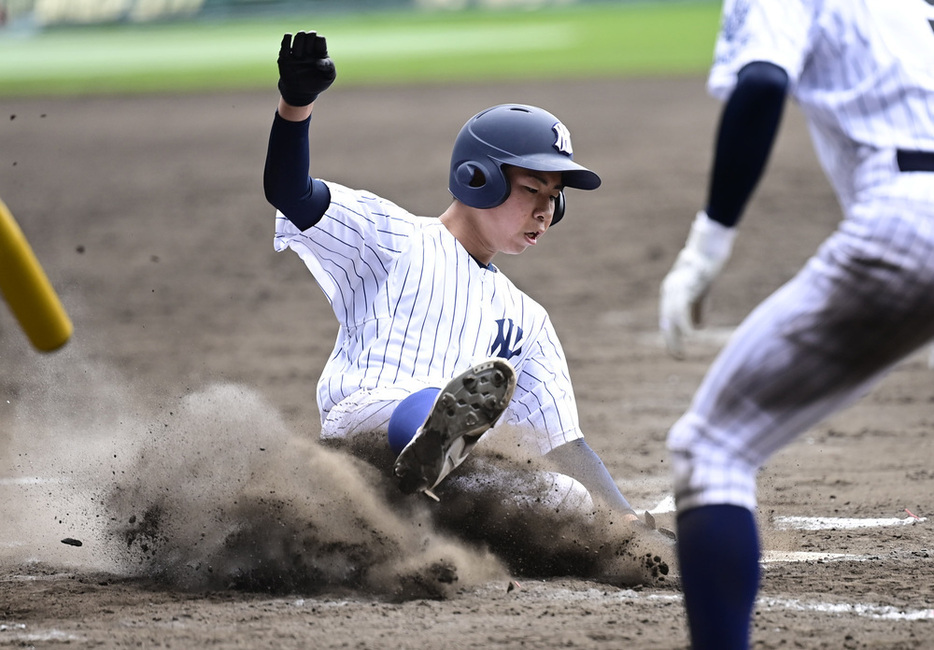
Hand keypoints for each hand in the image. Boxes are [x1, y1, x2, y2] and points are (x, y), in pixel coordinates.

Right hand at [277, 31, 335, 106]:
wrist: (302, 92)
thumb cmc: (317, 82)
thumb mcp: (328, 77)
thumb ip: (328, 67)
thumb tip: (319, 61)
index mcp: (320, 52)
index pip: (319, 39)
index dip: (319, 43)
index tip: (319, 53)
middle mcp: (309, 49)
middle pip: (309, 35)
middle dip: (309, 41)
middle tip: (308, 52)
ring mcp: (297, 51)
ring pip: (298, 36)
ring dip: (299, 43)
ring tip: (299, 56)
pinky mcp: (285, 57)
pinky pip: (285, 43)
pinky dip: (287, 40)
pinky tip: (290, 48)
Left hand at [659, 211, 735, 358]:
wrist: (710, 247)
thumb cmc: (705, 268)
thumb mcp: (701, 292)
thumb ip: (698, 309)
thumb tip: (698, 328)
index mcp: (671, 291)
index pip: (667, 318)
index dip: (670, 334)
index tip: (675, 350)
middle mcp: (670, 290)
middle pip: (667, 320)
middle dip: (671, 340)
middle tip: (677, 356)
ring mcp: (678, 287)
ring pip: (672, 317)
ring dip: (676, 336)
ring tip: (680, 352)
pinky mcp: (688, 285)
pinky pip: (684, 308)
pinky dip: (686, 323)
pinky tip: (690, 335)